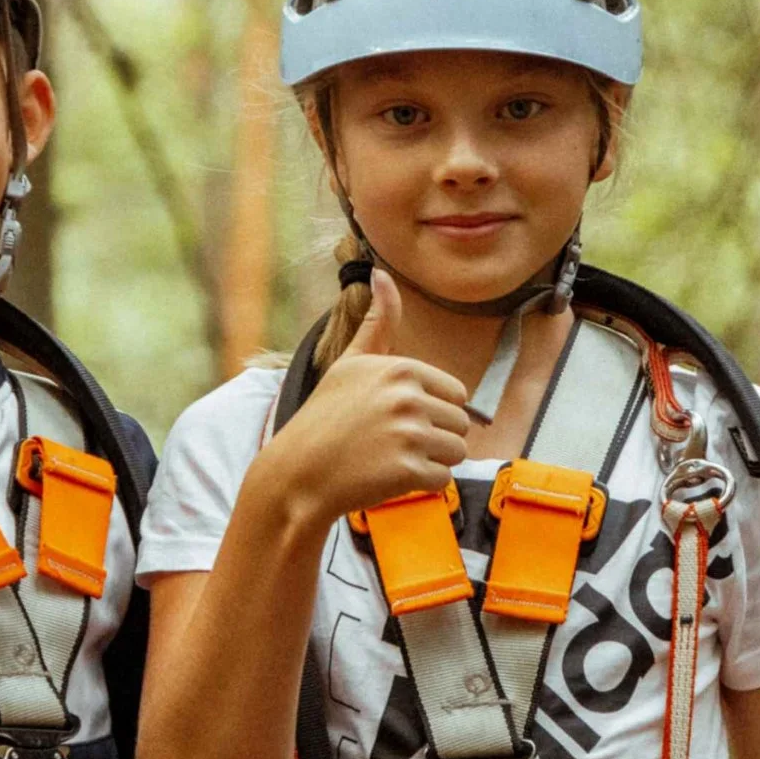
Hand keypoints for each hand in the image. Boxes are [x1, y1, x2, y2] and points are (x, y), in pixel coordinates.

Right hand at [262, 271, 468, 530]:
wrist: (298, 472)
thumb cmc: (326, 416)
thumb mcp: (351, 362)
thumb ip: (378, 322)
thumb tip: (382, 273)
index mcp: (402, 368)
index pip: (456, 394)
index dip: (432, 409)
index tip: (397, 418)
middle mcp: (408, 397)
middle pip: (461, 424)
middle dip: (434, 437)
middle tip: (392, 442)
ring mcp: (409, 435)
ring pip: (456, 452)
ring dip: (431, 461)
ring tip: (392, 458)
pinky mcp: (407, 470)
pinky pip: (441, 479)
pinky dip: (420, 484)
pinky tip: (388, 477)